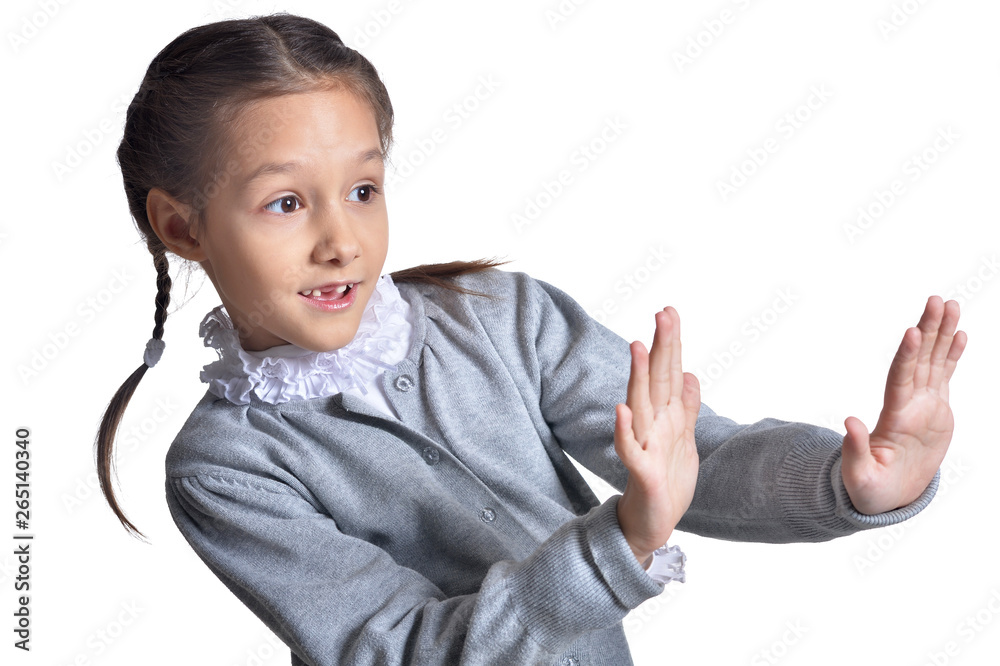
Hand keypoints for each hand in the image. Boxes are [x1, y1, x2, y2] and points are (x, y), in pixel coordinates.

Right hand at [615, 307, 700, 565]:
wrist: (652, 523)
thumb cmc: (666, 480)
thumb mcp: (685, 440)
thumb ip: (686, 407)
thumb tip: (690, 373)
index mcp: (666, 416)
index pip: (669, 372)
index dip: (671, 343)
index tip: (669, 311)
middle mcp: (652, 425)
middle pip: (657, 380)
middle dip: (661, 347)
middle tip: (662, 313)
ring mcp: (645, 445)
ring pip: (640, 407)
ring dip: (639, 377)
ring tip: (638, 347)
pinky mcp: (641, 471)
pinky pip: (630, 448)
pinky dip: (624, 430)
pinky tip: (621, 410)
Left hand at [841, 296, 967, 514]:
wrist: (886, 494)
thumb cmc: (870, 489)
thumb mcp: (860, 476)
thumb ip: (855, 450)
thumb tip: (848, 422)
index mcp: (893, 418)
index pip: (900, 379)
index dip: (908, 356)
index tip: (912, 331)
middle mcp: (908, 403)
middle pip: (919, 360)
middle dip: (928, 330)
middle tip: (936, 300)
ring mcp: (922, 404)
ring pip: (934, 361)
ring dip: (941, 333)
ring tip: (949, 304)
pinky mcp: (935, 409)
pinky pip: (945, 375)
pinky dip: (952, 354)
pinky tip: (960, 332)